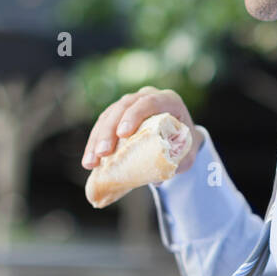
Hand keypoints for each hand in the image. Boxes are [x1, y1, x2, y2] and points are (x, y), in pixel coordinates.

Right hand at [81, 86, 201, 174]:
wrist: (180, 140)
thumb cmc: (185, 146)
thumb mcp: (187, 154)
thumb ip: (177, 162)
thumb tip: (157, 179)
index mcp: (169, 100)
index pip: (150, 102)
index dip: (135, 115)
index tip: (123, 134)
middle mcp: (148, 96)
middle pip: (124, 107)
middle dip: (110, 130)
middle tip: (103, 153)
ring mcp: (131, 103)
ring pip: (109, 115)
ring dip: (97, 139)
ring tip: (91, 163)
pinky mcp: (118, 114)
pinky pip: (102, 124)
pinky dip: (95, 143)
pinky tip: (89, 161)